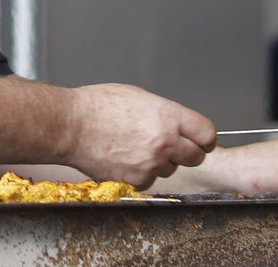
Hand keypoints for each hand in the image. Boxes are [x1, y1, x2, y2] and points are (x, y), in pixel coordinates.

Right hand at [62, 84, 216, 187]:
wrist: (69, 126)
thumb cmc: (97, 106)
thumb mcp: (138, 96)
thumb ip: (164, 113)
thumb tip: (178, 125)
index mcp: (168, 116)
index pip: (207, 134)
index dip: (204, 138)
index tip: (200, 140)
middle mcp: (164, 142)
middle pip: (196, 157)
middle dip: (186, 152)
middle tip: (169, 146)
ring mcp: (151, 164)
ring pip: (170, 170)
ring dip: (160, 163)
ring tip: (135, 147)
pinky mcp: (136, 180)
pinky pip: (149, 180)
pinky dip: (141, 173)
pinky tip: (125, 158)